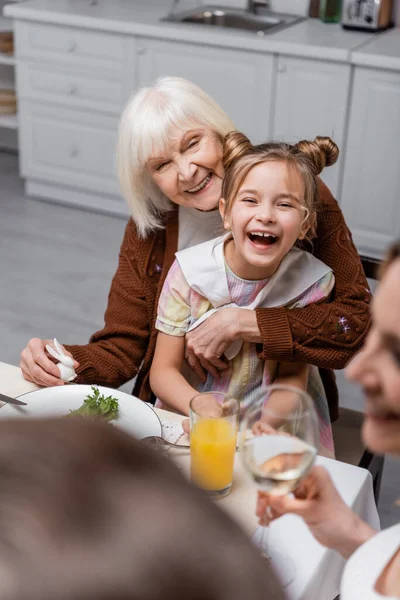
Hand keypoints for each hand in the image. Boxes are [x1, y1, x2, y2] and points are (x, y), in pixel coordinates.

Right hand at [20, 338, 79, 386]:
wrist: (42, 349)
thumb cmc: (49, 347)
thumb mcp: (58, 347)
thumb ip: (66, 355)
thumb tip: (74, 364)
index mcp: (34, 343)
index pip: (39, 357)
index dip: (49, 366)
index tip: (58, 373)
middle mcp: (26, 353)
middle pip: (35, 369)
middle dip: (49, 378)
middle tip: (60, 382)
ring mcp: (23, 363)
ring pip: (34, 377)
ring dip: (48, 382)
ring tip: (59, 383)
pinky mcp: (24, 372)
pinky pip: (34, 380)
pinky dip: (44, 383)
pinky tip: (52, 383)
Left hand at [185, 308, 258, 380]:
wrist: (230, 322)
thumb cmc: (220, 321)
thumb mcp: (204, 325)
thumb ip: (200, 335)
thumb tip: (201, 342)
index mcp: (189, 336)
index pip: (188, 353)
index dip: (193, 361)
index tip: (197, 367)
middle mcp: (191, 344)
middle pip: (193, 362)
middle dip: (199, 371)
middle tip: (204, 377)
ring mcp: (199, 350)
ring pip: (205, 365)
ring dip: (213, 370)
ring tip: (218, 374)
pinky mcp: (209, 355)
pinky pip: (215, 364)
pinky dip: (221, 366)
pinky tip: (226, 366)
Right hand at [256, 466, 373, 556]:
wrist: (347, 539)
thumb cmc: (337, 521)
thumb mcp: (312, 512)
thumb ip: (289, 505)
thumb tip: (269, 497)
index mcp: (313, 473)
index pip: (287, 465)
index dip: (271, 473)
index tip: (260, 484)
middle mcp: (306, 477)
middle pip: (279, 478)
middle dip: (267, 492)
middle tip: (260, 506)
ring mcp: (301, 490)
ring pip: (278, 491)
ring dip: (268, 502)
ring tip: (262, 516)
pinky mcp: (298, 502)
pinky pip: (281, 502)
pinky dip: (274, 509)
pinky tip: (268, 519)